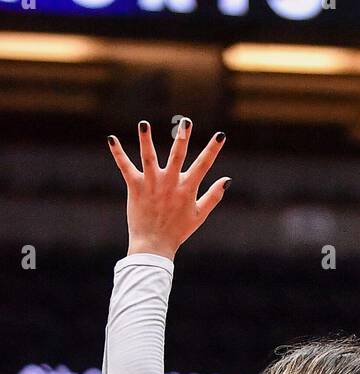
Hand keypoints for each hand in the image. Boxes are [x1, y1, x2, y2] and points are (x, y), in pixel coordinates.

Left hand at [107, 118, 229, 259]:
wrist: (154, 245)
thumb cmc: (178, 231)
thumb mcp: (199, 215)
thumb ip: (213, 196)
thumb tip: (227, 180)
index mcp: (187, 189)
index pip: (203, 165)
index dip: (213, 149)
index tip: (221, 135)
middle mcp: (170, 183)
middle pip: (178, 155)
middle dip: (183, 137)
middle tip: (186, 121)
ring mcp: (152, 184)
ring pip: (149, 157)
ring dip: (146, 139)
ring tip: (143, 124)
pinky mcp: (136, 187)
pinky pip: (125, 167)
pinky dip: (118, 153)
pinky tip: (112, 139)